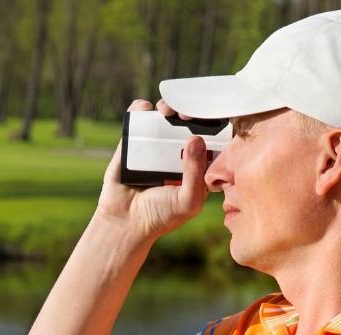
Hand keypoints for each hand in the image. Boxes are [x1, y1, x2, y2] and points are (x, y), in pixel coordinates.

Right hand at [96, 99, 208, 240]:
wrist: (124, 222)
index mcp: (198, 166)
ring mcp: (156, 145)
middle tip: (188, 114)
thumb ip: (196, 173)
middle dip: (192, 112)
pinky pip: (139, 118)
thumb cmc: (161, 216)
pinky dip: (142, 108)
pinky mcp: (133, 141)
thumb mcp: (188, 201)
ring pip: (166, 116)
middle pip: (191, 122)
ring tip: (168, 111)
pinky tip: (147, 110)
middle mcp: (178, 152)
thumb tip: (195, 139)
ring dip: (170, 106)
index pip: (212, 139)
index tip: (215, 118)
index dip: (215, 125)